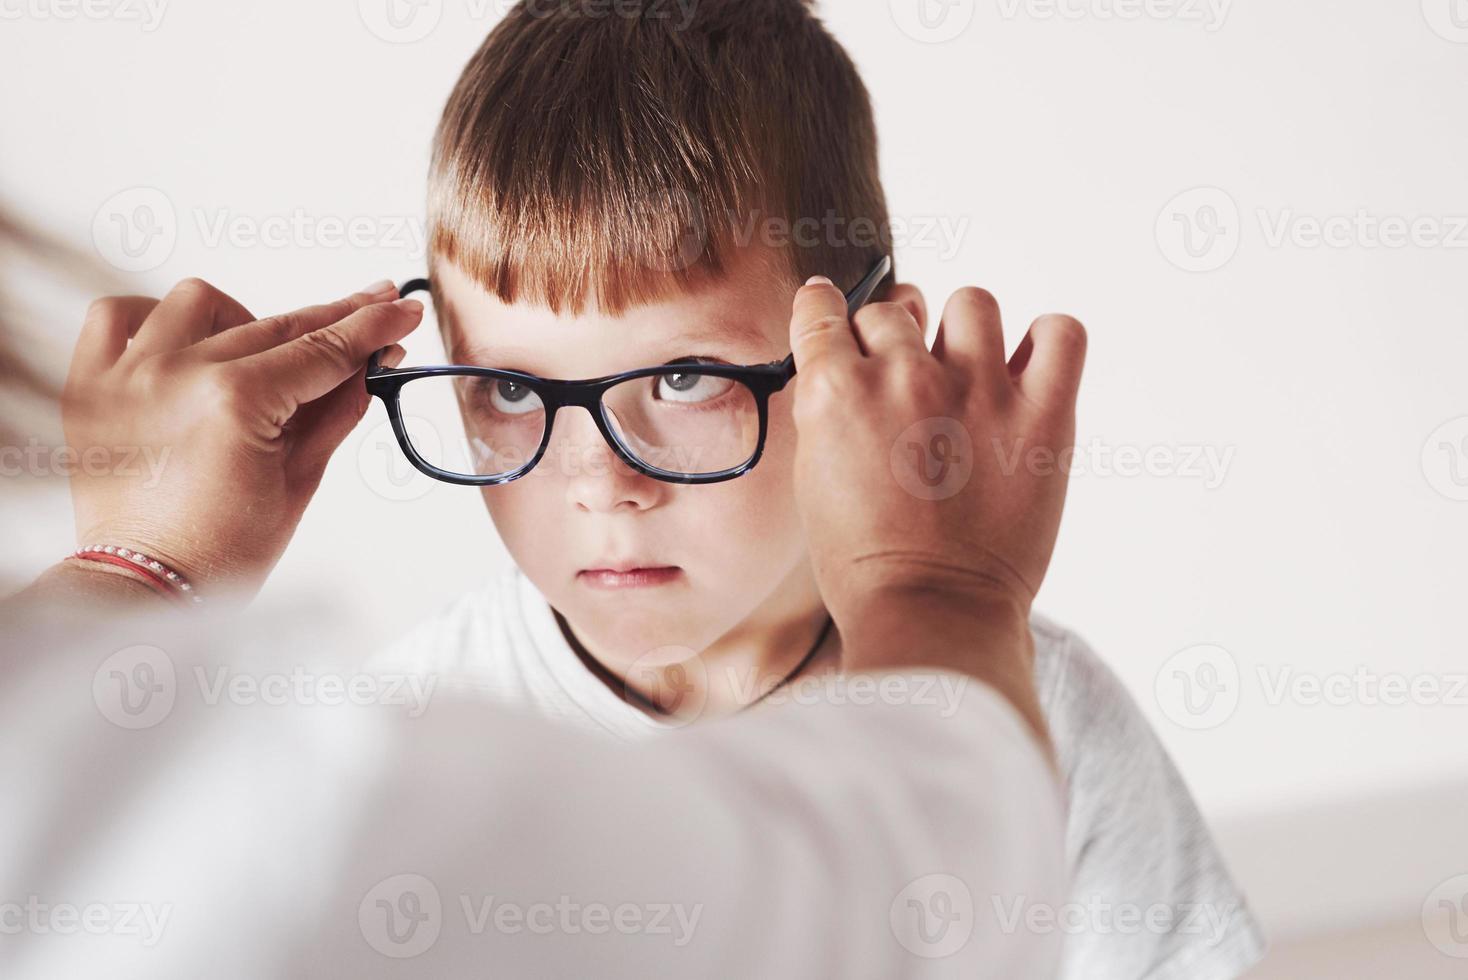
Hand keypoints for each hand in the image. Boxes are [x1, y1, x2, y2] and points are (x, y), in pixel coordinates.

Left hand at [61, 278, 422, 603]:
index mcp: (233, 402)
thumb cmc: (220, 551)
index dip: (371, 328)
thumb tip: (370, 363)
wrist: (146, 588)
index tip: (400, 309)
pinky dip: (154, 319)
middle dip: (332, 318)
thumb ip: (336, 411)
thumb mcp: (300, 481)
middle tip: (370, 309)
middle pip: (275, 324)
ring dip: (241, 319)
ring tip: (261, 355)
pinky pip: (117, 315)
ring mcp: (127, 375)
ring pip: (199, 304)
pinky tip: (184, 344)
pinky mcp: (90, 384)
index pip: (322, 350)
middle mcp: (176, 375)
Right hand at [787, 277, 1085, 654]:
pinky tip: (1028, 372)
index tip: (836, 323)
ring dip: (965, 333)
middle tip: (906, 383)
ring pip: (972, 303)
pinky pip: (1060, 333)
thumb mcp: (814, 476)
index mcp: (835, 392)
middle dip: (893, 339)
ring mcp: (978, 390)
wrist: (932, 613)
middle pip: (894, 310)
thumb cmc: (866, 563)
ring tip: (968, 375)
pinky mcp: (1043, 413)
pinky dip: (1048, 342)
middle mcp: (904, 377)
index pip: (822, 308)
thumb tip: (847, 364)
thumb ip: (829, 408)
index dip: (826, 314)